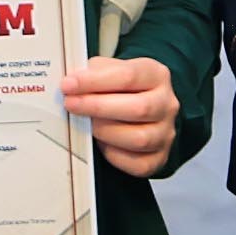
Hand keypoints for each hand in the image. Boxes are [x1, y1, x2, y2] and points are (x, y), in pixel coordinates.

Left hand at [63, 56, 179, 177]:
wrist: (144, 110)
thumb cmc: (124, 90)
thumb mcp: (112, 70)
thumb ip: (94, 73)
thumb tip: (73, 83)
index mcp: (156, 75)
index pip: (128, 76)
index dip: (95, 81)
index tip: (69, 85)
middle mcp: (167, 104)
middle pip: (139, 108)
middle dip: (98, 107)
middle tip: (71, 104)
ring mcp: (166, 133)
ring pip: (139, 138)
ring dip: (105, 132)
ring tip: (87, 124)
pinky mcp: (159, 158)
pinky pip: (137, 164)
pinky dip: (114, 155)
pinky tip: (101, 143)